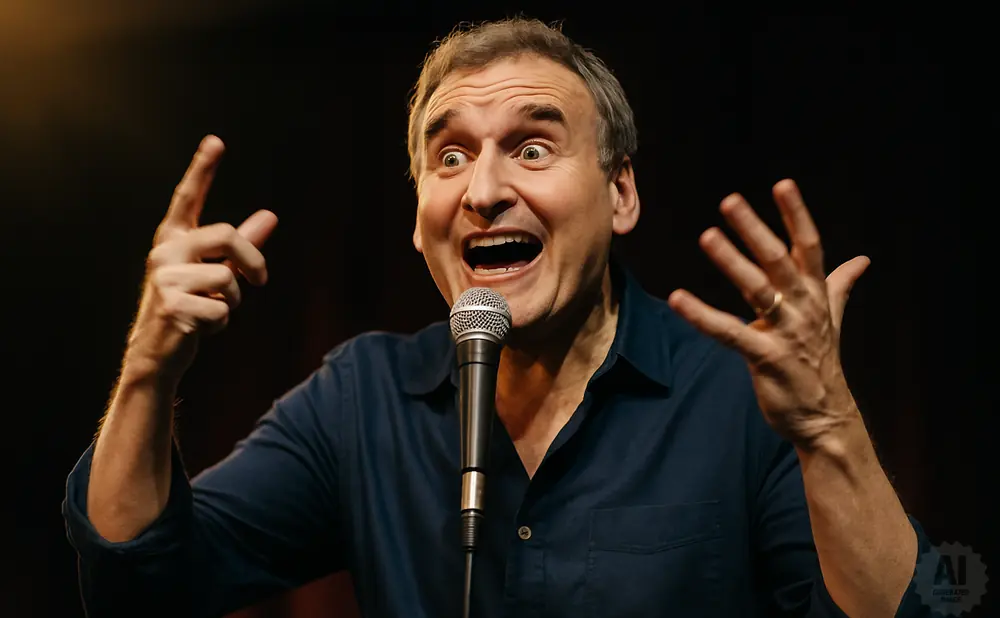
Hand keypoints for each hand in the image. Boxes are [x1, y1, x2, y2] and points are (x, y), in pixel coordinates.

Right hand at [125, 135, 277, 380]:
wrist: (157, 351)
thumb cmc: (191, 306)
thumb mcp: (217, 272)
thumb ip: (243, 245)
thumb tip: (271, 215)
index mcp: (173, 239)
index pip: (188, 198)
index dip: (202, 169)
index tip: (216, 141)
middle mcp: (164, 252)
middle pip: (228, 236)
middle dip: (252, 260)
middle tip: (260, 280)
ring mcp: (165, 279)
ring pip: (228, 279)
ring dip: (233, 301)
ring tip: (210, 309)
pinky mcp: (172, 306)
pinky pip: (222, 310)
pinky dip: (221, 324)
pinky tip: (200, 327)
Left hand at [667, 179, 868, 447]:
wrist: (826, 417)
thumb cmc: (820, 364)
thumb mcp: (832, 319)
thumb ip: (840, 286)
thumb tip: (862, 260)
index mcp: (817, 295)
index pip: (810, 246)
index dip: (797, 214)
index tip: (783, 184)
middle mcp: (804, 308)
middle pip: (780, 260)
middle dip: (755, 229)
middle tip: (730, 201)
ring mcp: (787, 333)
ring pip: (758, 289)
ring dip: (731, 261)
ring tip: (707, 235)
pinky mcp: (766, 358)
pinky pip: (730, 332)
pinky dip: (702, 315)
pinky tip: (677, 297)